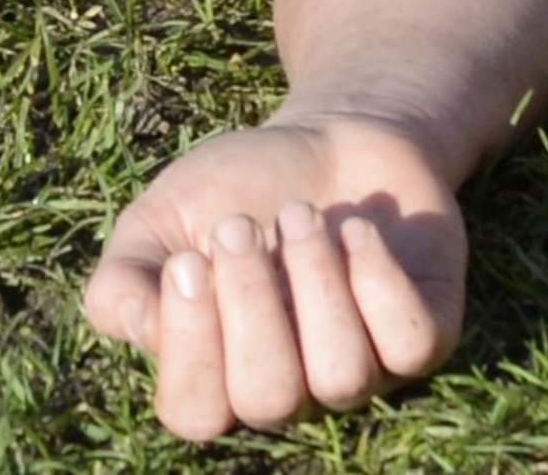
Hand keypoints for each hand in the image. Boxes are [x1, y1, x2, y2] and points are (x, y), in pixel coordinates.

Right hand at [83, 117, 464, 437]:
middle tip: (240, 227)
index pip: (195, 412)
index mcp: (220, 370)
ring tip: (300, 214)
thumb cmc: (238, 186)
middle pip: (268, 399)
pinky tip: (356, 230)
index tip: (187, 261)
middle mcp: (292, 385)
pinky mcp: (422, 335)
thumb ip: (125, 277)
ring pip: (339, 375)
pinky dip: (377, 279)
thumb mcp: (165, 218)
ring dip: (313, 281)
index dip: (189, 346)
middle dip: (250, 302)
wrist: (330, 135)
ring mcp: (362, 367)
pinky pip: (407, 343)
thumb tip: (138, 329)